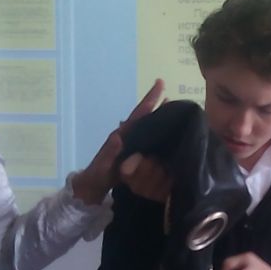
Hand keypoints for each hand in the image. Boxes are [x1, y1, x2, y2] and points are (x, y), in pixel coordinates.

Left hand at [72, 78, 165, 203]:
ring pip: (149, 126)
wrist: (94, 185)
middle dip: (158, 105)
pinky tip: (169, 136)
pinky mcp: (136, 153)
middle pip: (146, 116)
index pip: (139, 113)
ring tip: (176, 111)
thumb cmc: (98, 174)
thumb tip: (118, 136)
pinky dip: (159, 134)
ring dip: (161, 118)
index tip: (160, 84)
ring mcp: (132, 144)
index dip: (150, 99)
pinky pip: (150, 140)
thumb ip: (110, 151)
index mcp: (123, 134)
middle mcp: (129, 135)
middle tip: (175, 96)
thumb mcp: (103, 163)